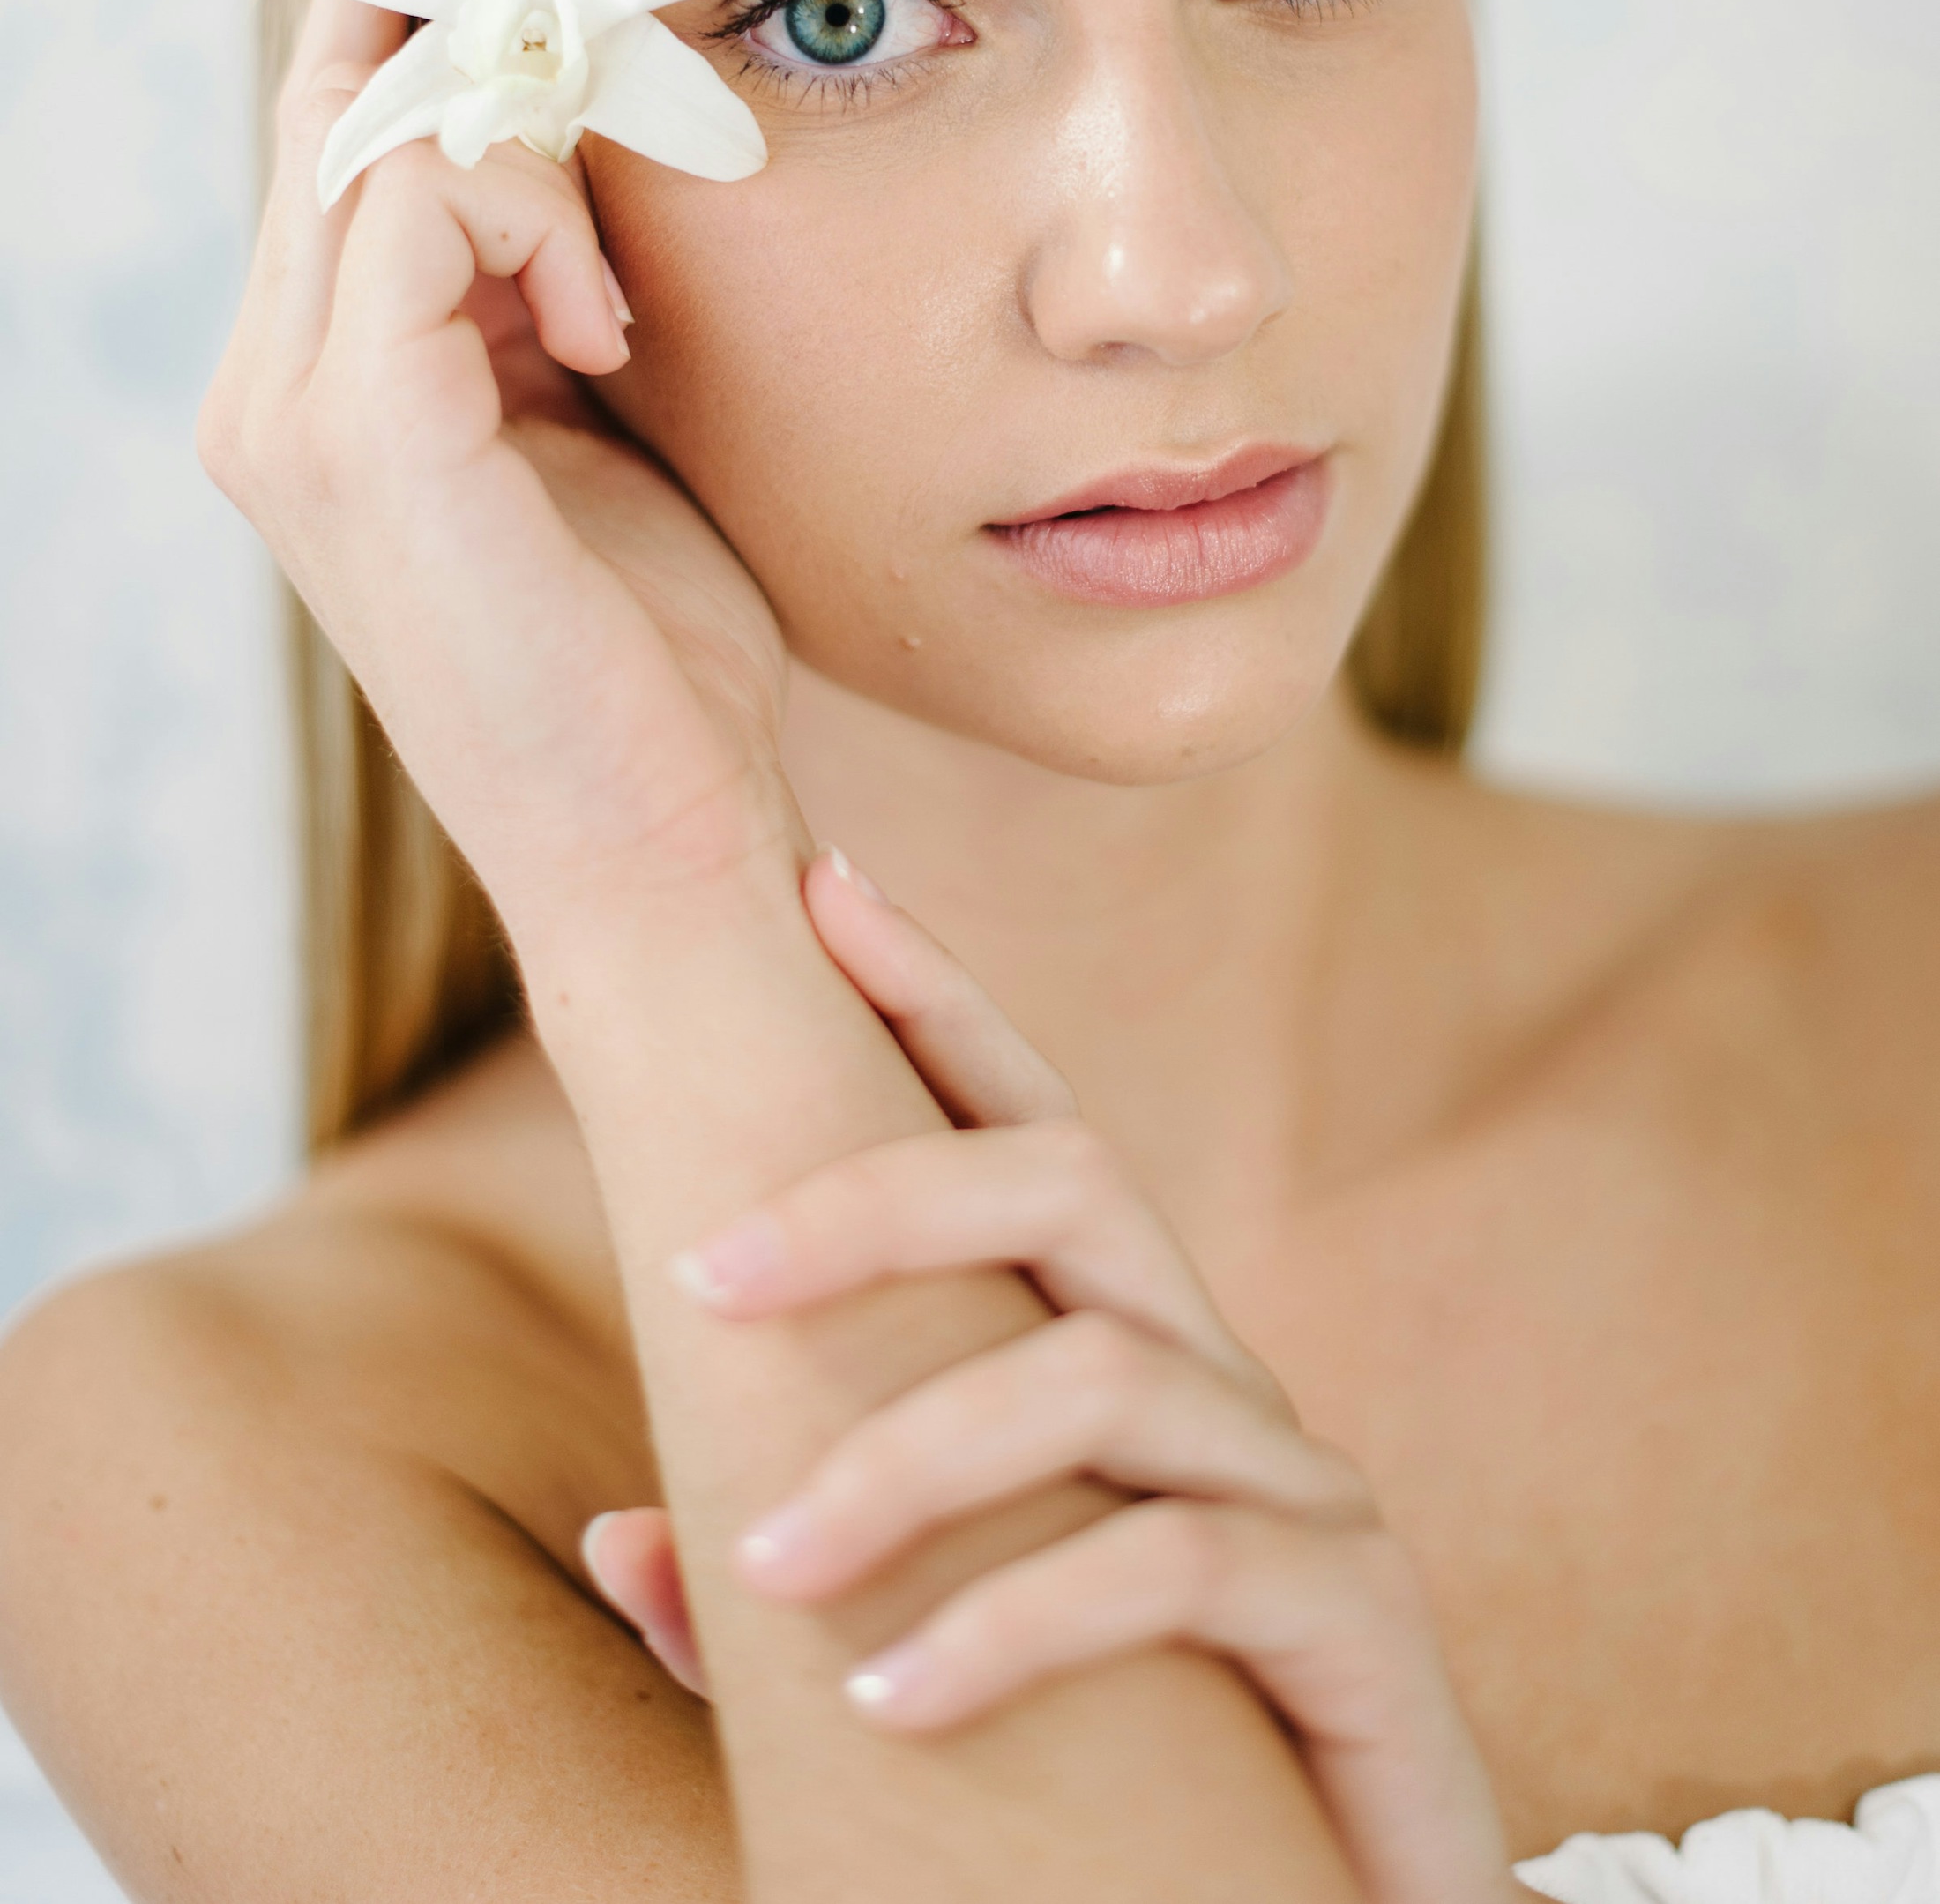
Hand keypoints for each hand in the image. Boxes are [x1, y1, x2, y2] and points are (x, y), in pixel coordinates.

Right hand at [198, 0, 795, 952]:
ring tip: (623, 222)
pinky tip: (609, 320)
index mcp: (323, 386)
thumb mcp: (598, 430)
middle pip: (336, 101)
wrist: (665, 841)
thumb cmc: (657, 649)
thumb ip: (551, 295)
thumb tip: (581, 150)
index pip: (337, 136)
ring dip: (527, 119)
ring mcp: (295, 415)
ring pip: (380, 132)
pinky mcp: (363, 437)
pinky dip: (540, 217)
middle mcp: (272, 387)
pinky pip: (430, 202)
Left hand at [584, 856, 1513, 1903]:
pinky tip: (886, 1707)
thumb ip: (789, 1596)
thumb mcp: (924, 1653)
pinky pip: (1178, 1567)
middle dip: (877, 1194)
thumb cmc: (1113, 1769)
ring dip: (906, 1462)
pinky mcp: (1353, 1613)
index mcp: (1120, 1346)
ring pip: (1098, 1377)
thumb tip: (619, 1528)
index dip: (936, 996)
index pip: (1029, 1125)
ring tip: (769, 1572)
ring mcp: (1297, 1484)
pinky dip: (1013, 1622)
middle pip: (1070, 1184)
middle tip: (693, 1275)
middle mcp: (1214, 1376)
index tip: (818, 885)